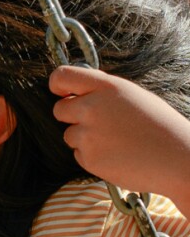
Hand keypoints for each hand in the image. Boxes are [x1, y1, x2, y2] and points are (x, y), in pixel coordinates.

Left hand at [50, 65, 189, 206]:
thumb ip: (103, 93)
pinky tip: (118, 155)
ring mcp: (88, 134)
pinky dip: (93, 156)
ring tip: (117, 141)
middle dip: (72, 116)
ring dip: (85, 139)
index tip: (61, 93)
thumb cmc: (161, 127)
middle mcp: (92, 108)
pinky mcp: (88, 158)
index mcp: (106, 88)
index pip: (62, 77)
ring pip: (69, 134)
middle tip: (98, 124)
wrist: (179, 160)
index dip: (57, 85)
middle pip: (59, 109)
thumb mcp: (134, 97)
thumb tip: (78, 90)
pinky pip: (79, 154)